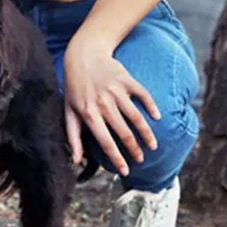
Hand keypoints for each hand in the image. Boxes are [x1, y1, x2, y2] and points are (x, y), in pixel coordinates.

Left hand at [62, 39, 160, 176]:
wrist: (83, 54)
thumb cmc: (74, 86)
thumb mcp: (69, 111)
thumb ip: (73, 136)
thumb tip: (76, 161)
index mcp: (89, 113)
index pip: (105, 142)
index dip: (117, 159)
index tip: (125, 172)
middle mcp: (104, 103)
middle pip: (124, 133)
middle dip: (134, 150)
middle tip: (141, 160)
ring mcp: (116, 91)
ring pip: (136, 118)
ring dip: (147, 134)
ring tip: (152, 146)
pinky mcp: (127, 80)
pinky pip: (143, 95)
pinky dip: (152, 107)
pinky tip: (157, 118)